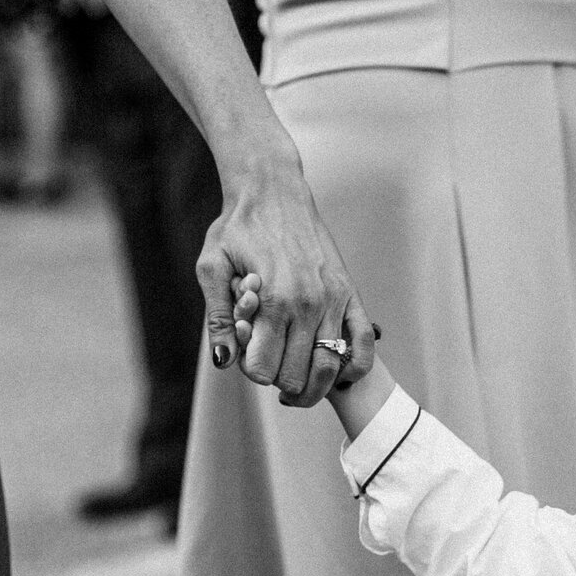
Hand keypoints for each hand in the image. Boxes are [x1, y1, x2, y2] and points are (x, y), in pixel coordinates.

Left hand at [199, 162, 376, 407]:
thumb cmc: (238, 228)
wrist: (274, 191)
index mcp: (272, 300)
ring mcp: (333, 300)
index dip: (251, 371)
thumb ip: (218, 318)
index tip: (247, 357)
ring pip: (329, 367)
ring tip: (297, 379)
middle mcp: (307, 304)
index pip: (264, 369)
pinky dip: (352, 367)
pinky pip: (363, 344)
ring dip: (312, 383)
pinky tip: (337, 373)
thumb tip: (224, 362)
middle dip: (279, 381)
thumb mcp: (211, 268)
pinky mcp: (350, 293)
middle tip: (270, 368)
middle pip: (297, 376)